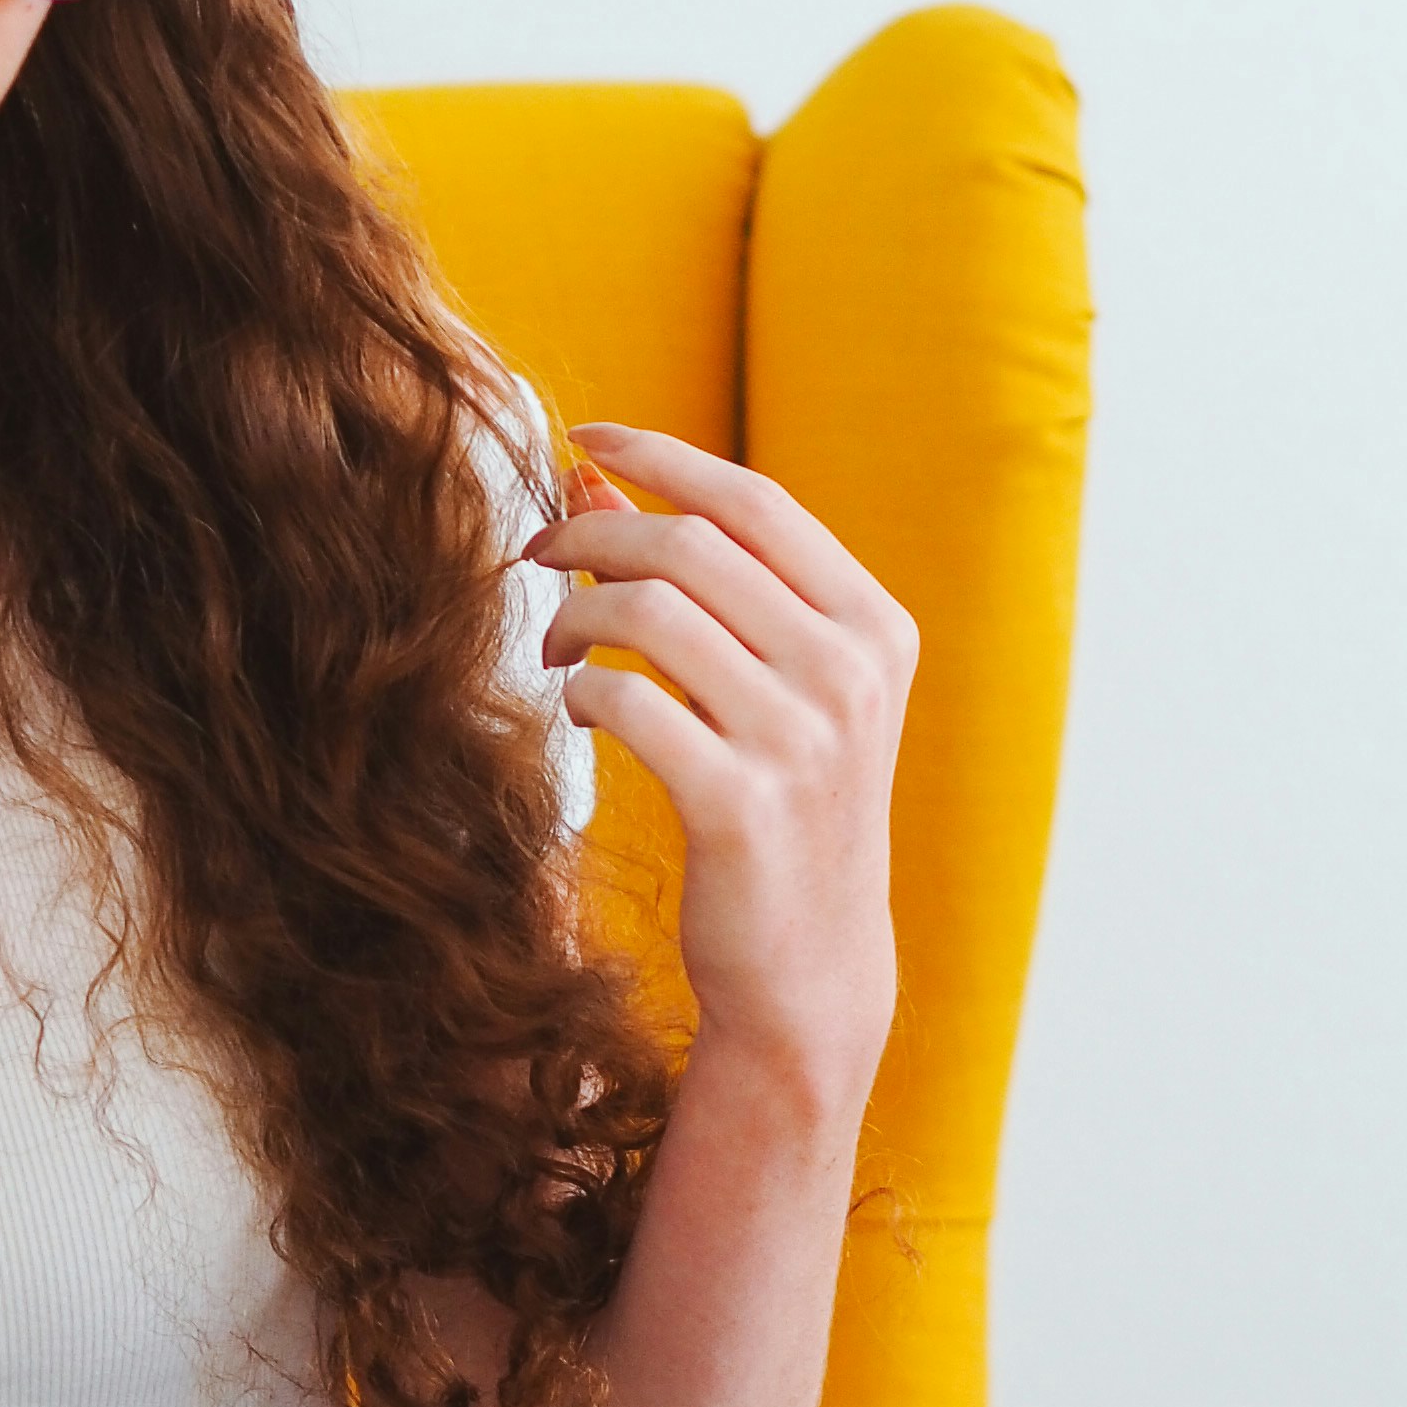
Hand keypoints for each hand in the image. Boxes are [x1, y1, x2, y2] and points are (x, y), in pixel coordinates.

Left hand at [532, 423, 916, 1096]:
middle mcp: (850, 671)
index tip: (580, 438)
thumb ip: (695, 581)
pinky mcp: (740, 804)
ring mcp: (802, 738)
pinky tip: (578, 713)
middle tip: (533, 560)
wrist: (809, 967)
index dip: (658, 455)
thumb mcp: (764, 686)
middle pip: (689, 544)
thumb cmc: (780, 810)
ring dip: (575, 616)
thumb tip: (585, 475)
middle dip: (589, 536)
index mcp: (873, 626)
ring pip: (650, 612)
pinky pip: (626, 701)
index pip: (753, 501)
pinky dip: (582, 691)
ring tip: (555, 649)